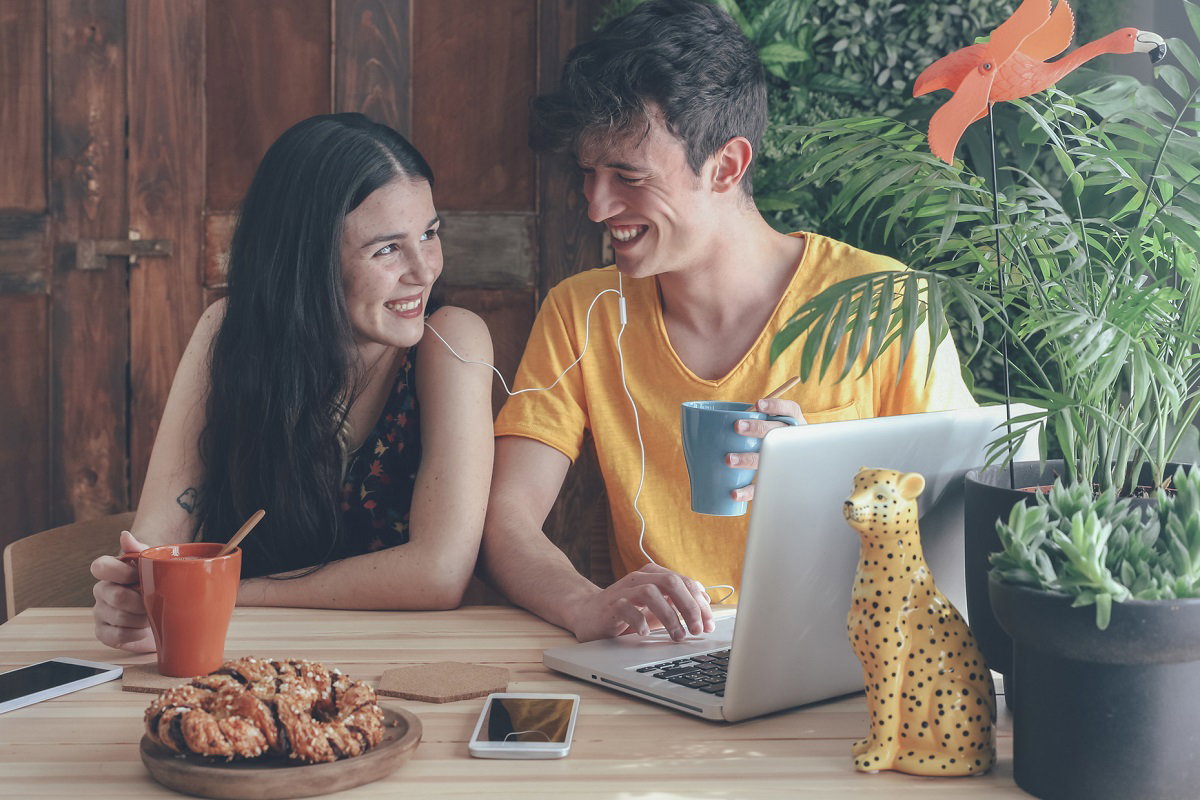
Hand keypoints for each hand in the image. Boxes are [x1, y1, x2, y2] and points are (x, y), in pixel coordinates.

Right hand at [90, 530, 155, 651]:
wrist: (164, 612)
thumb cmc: (158, 584)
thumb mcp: (155, 565)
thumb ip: (140, 550)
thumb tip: (124, 535)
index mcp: (111, 571)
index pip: (99, 566)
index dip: (121, 572)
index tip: (140, 577)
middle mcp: (102, 590)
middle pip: (114, 595)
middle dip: (140, 600)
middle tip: (156, 601)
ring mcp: (100, 612)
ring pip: (118, 616)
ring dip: (141, 618)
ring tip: (152, 615)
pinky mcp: (104, 633)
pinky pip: (116, 635)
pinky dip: (134, 634)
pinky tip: (143, 629)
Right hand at [567, 563, 715, 642]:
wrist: (587, 614)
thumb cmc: (626, 612)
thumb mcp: (656, 608)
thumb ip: (677, 604)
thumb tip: (704, 607)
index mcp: (653, 576)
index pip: (683, 582)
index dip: (700, 602)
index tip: (709, 623)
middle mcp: (639, 579)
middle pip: (670, 582)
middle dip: (689, 606)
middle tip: (698, 629)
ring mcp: (623, 591)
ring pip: (650, 593)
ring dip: (669, 616)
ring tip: (678, 636)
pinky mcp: (609, 606)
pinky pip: (626, 608)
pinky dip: (639, 621)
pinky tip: (646, 634)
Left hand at [726, 397, 805, 502]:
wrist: (794, 470)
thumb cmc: (767, 437)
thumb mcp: (768, 424)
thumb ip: (752, 419)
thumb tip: (712, 418)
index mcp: (789, 423)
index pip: (789, 410)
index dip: (775, 407)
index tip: (757, 405)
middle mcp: (788, 441)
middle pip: (776, 433)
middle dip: (757, 429)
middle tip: (737, 426)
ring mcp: (781, 462)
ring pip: (767, 459)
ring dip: (747, 459)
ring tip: (728, 459)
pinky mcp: (772, 482)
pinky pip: (761, 487)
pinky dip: (746, 491)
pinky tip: (734, 493)